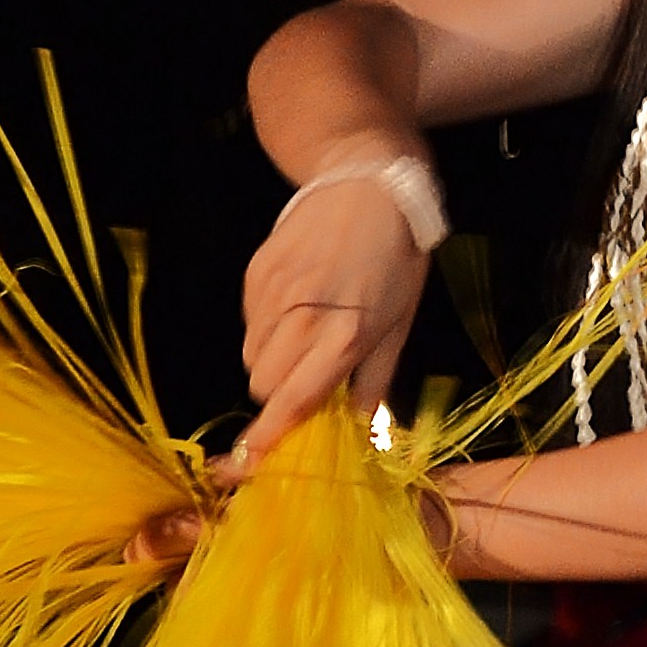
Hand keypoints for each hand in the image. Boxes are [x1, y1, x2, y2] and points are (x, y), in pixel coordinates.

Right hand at [236, 168, 428, 471]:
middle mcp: (304, 316)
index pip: (295, 401)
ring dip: (272, 361)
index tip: (252, 461)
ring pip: (251, 357)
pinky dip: (266, 329)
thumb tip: (357, 432)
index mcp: (346, 335)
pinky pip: (247, 324)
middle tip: (307, 375)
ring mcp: (274, 293)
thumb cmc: (395, 259)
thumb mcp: (399, 323)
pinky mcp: (256, 273)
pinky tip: (296, 304)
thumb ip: (373, 382)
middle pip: (263, 385)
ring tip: (305, 333)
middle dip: (280, 392)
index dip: (271, 436)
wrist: (366, 185)